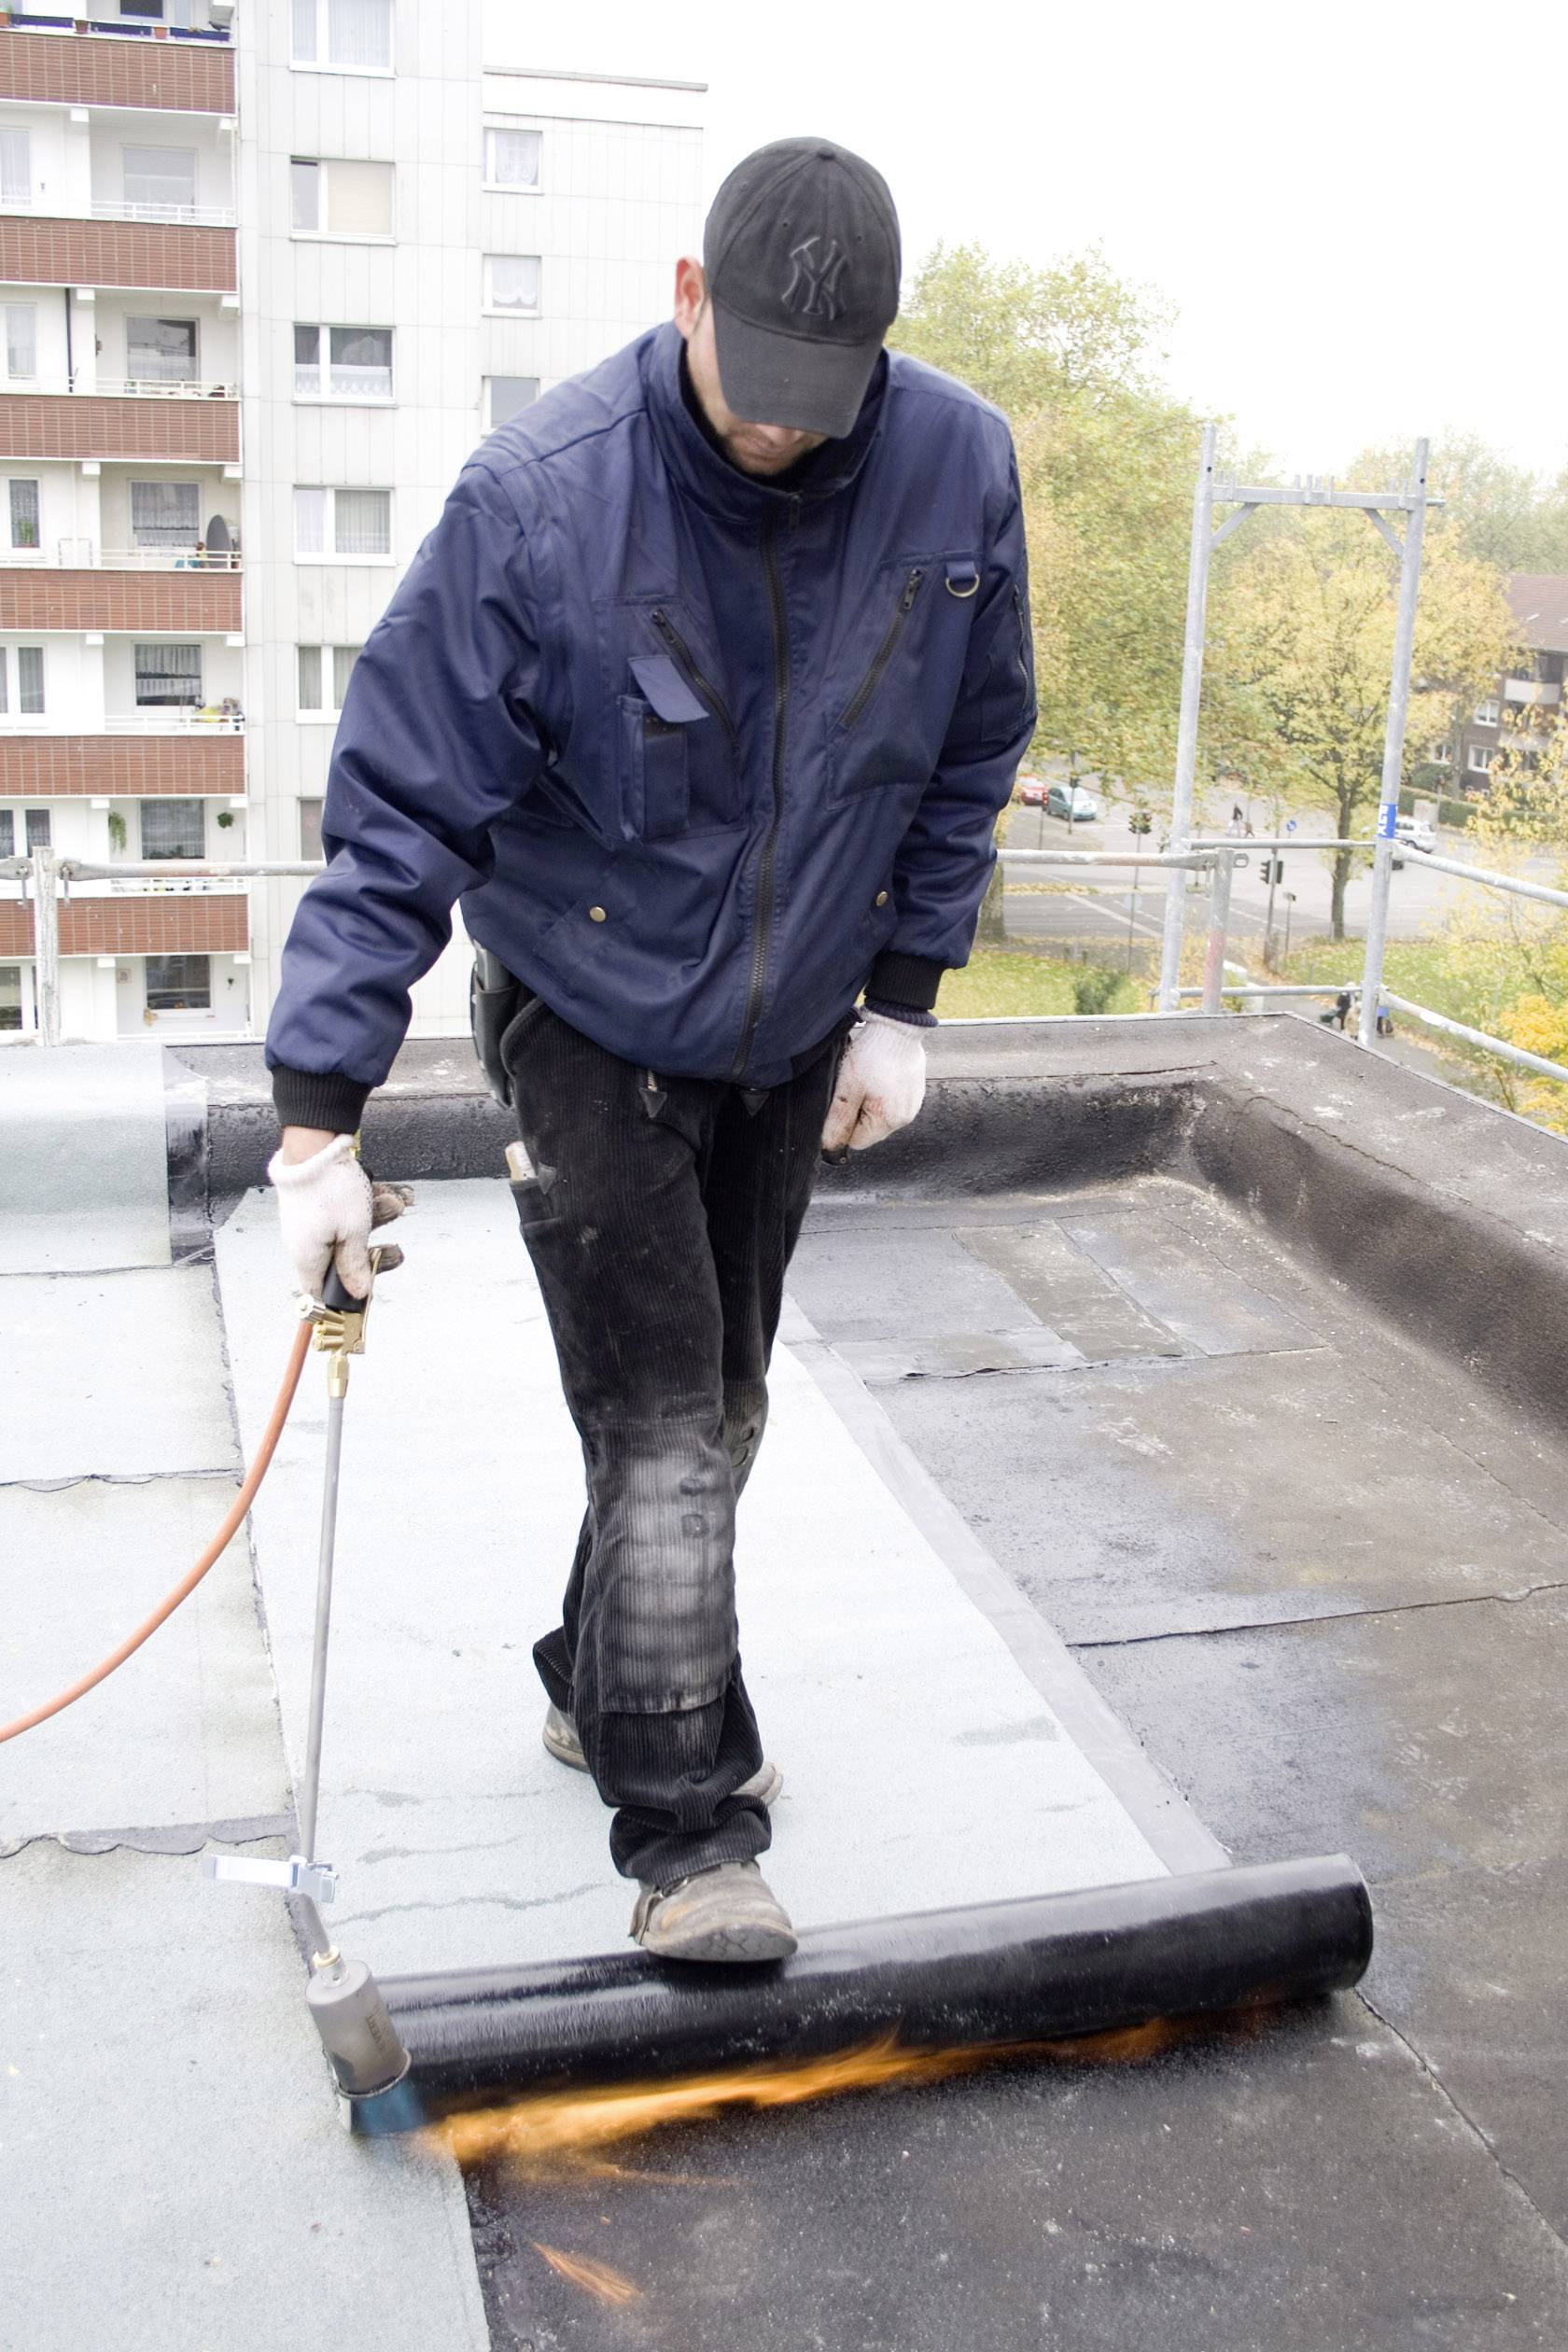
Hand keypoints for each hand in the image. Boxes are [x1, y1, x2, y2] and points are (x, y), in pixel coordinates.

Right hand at [267, 1129, 411, 1299]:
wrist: (315, 1143)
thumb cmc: (331, 1190)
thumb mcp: (352, 1233)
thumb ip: (355, 1265)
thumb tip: (358, 1293)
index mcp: (308, 1258)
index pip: (321, 1293)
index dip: (344, 1297)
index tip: (365, 1295)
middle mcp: (306, 1242)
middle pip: (344, 1260)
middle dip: (375, 1251)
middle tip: (396, 1252)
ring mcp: (312, 1221)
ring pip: (351, 1229)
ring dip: (379, 1218)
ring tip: (396, 1203)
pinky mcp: (320, 1202)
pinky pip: (347, 1210)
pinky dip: (368, 1202)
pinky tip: (390, 1191)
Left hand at [821, 1012, 926, 1158]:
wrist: (897, 1027)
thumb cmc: (871, 1056)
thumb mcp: (846, 1089)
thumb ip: (837, 1121)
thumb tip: (830, 1147)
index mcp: (888, 1121)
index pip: (857, 1142)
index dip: (844, 1125)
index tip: (844, 1101)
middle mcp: (905, 1118)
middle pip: (870, 1130)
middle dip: (858, 1113)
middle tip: (856, 1086)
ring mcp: (913, 1104)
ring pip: (881, 1115)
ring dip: (871, 1103)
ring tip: (869, 1078)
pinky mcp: (915, 1091)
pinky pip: (893, 1102)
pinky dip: (883, 1093)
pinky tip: (880, 1074)